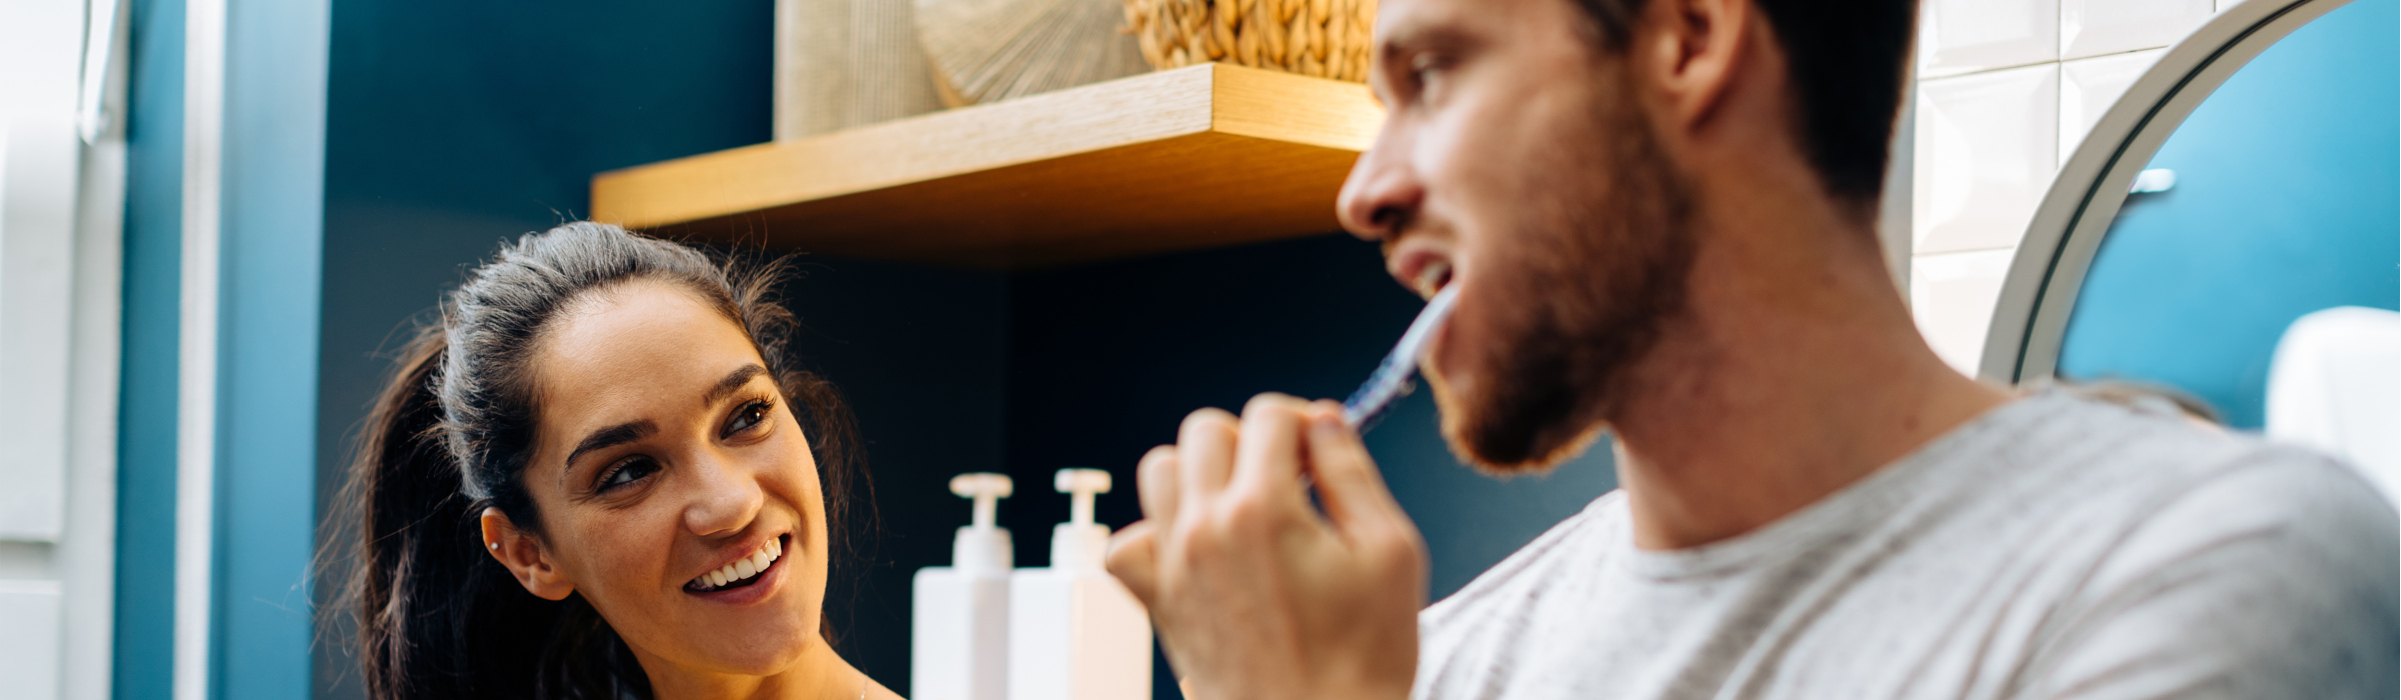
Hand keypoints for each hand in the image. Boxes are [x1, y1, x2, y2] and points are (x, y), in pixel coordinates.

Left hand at [1106, 394, 1427, 699]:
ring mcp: (1174, 565)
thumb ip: (1352, 472)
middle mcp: (1206, 528)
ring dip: (1202, 474)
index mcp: (1264, 509)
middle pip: (1207, 431)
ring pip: (1161, 471)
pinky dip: (1155, 534)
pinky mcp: (1159, 604)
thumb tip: (1323, 419)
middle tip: (1289, 481)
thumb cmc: (1362, 658)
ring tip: (1244, 507)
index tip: (1322, 456)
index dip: (1304, 424)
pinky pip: (1127, 544)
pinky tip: (1199, 549)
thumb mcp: (1390, 553)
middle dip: (1251, 442)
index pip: (1268, 415)